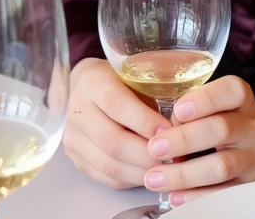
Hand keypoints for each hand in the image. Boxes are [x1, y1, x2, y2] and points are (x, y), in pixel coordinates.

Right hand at [64, 57, 170, 189]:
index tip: (168, 131)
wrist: (87, 89)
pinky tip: (149, 173)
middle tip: (172, 155)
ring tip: (166, 168)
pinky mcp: (77, 161)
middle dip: (147, 153)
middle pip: (112, 141)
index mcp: (93, 83)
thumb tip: (180, 123)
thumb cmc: (120, 79)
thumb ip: (153, 93)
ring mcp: (74, 139)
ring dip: (141, 170)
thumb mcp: (135, 75)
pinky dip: (132, 178)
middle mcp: (78, 112)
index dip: (144, 121)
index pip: (117, 105)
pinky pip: (106, 177)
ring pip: (109, 165)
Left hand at [144, 76, 254, 206]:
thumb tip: (160, 130)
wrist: (246, 145)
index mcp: (241, 98)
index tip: (177, 111)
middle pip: (221, 129)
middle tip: (155, 148)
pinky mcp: (247, 183)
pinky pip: (223, 193)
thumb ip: (189, 110)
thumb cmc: (218, 118)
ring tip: (155, 177)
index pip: (231, 90)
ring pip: (221, 166)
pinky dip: (196, 196)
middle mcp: (251, 126)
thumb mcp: (210, 104)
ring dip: (184, 174)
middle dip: (184, 139)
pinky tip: (174, 196)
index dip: (205, 100)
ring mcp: (251, 156)